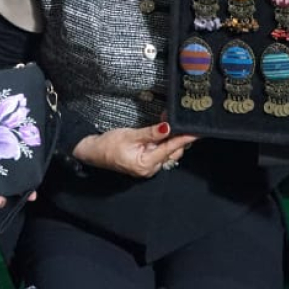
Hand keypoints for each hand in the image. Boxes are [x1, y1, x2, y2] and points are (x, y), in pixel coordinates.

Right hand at [72, 122, 196, 178]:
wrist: (93, 152)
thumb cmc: (107, 145)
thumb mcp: (130, 135)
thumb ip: (150, 133)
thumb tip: (167, 128)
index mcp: (145, 164)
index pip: (170, 149)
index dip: (183, 139)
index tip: (195, 132)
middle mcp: (150, 169)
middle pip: (172, 152)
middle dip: (178, 136)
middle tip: (182, 120)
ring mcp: (148, 167)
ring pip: (167, 152)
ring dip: (171, 137)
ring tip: (170, 121)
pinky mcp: (146, 162)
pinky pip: (160, 152)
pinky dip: (164, 141)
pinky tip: (163, 130)